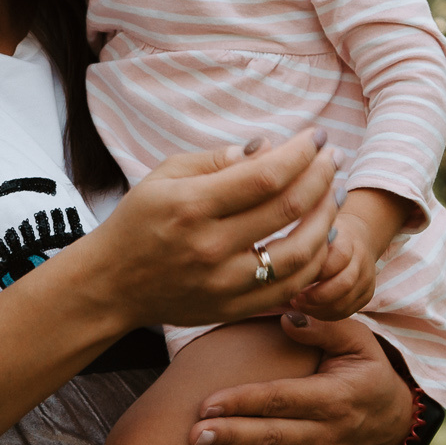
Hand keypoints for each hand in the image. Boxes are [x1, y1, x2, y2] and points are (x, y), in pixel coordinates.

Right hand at [78, 128, 337, 332]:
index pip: (264, 175)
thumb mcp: (164, 177)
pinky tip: (321, 236)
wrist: (111, 285)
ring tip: (333, 194)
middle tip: (334, 158)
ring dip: (327, 219)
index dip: (300, 153)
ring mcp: (224, 282)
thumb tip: (269, 147)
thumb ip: (217, 160)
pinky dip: (314, 259)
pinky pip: (290, 286)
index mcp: (191, 205)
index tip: (316, 137)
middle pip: (288, 209)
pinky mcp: (233, 307)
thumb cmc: (138, 221)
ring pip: (300, 252)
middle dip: (321, 177)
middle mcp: (210, 245)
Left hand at [187, 314, 414, 444]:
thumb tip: (287, 317)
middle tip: (193, 435)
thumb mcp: (359, 342)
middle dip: (231, 435)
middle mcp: (324, 431)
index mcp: (334, 397)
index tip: (208, 401)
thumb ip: (324, 328)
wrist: (395, 422)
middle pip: (271, 434)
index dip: (244, 400)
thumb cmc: (370, 371)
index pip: (282, 398)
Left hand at [290, 224, 376, 320]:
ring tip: (299, 304)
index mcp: (349, 240)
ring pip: (345, 303)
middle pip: (344, 283)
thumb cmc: (327, 236)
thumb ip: (304, 241)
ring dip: (319, 309)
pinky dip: (326, 314)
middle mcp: (362, 260)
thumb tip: (280, 259)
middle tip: (295, 298)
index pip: (338, 256)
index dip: (316, 270)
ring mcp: (367, 279)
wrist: (357, 238)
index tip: (295, 276)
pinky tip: (310, 309)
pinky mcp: (366, 295)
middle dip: (316, 296)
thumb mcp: (316, 230)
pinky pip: (346, 312)